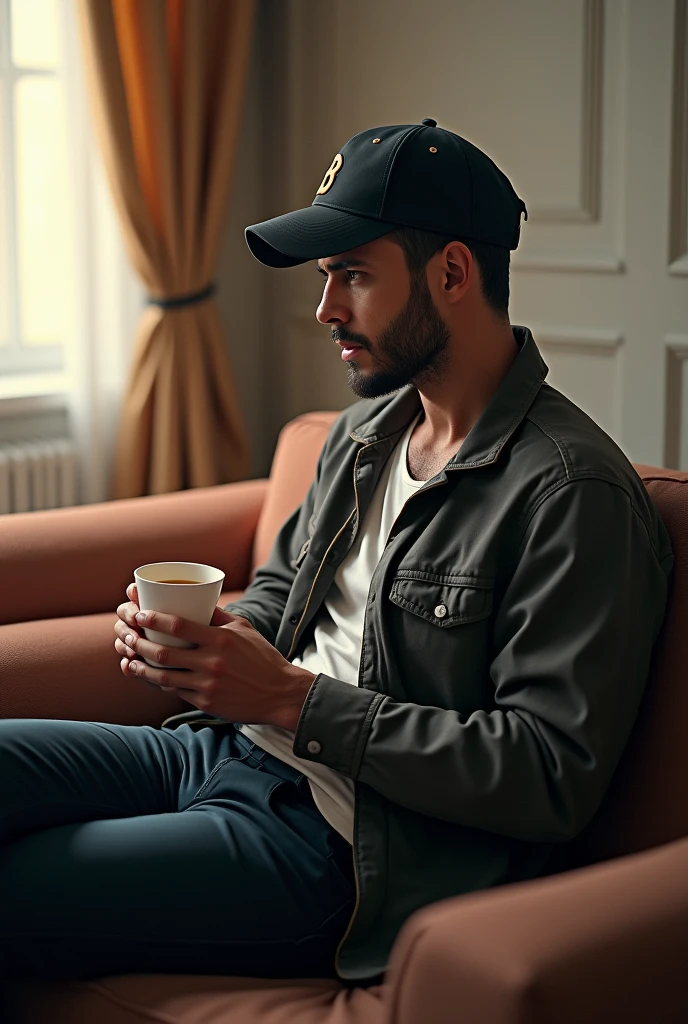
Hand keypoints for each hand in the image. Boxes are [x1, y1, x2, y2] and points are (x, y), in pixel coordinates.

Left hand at [114, 583, 314, 729]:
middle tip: (127, 636)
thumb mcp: (244, 629)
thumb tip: (195, 600)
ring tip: (128, 661)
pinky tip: (149, 677)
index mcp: (221, 639)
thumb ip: (218, 616)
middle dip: (139, 643)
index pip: (179, 625)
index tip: (139, 614)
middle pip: (164, 653)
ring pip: (163, 676)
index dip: (154, 619)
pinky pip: (175, 692)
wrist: (279, 693)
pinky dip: (159, 683)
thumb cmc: (262, 657)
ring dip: (141, 668)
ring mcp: (207, 685)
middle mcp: (212, 662)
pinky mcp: (206, 703)